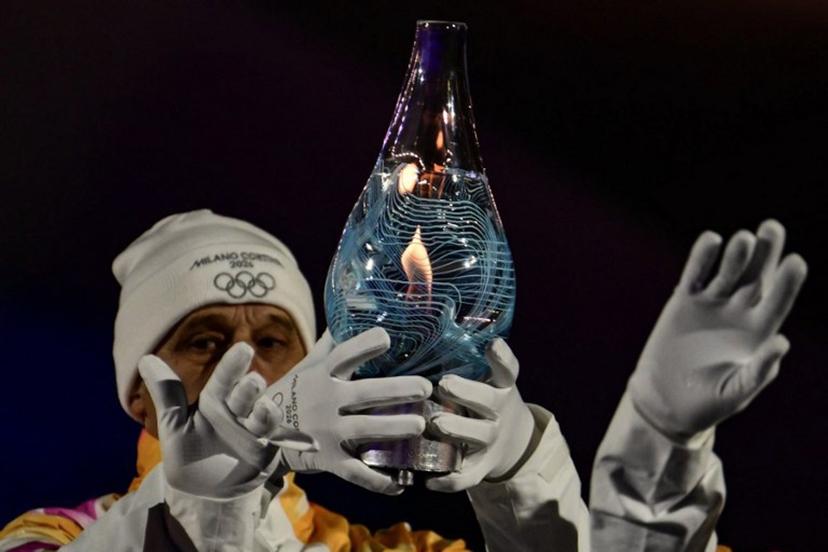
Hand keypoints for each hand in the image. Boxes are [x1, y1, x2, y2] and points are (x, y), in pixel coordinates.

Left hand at [138, 342, 311, 498]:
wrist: (202, 491)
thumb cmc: (189, 453)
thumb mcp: (174, 425)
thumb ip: (167, 393)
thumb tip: (145, 359)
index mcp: (216, 401)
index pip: (224, 379)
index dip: (233, 365)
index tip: (243, 349)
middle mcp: (239, 411)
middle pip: (246, 396)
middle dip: (250, 389)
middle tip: (252, 382)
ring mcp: (255, 431)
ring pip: (264, 417)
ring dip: (267, 413)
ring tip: (265, 410)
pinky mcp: (268, 450)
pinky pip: (283, 443)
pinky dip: (297, 442)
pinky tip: (311, 443)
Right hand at [266, 327, 432, 494]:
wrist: (258, 434)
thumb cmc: (294, 392)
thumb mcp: (308, 366)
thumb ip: (331, 344)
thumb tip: (348, 311)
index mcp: (322, 375)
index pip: (344, 356)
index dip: (363, 346)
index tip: (386, 337)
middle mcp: (325, 401)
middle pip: (364, 394)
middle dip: (396, 390)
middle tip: (425, 388)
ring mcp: (327, 432)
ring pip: (365, 430)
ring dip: (393, 428)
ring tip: (420, 426)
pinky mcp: (328, 459)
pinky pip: (355, 472)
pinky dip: (378, 480)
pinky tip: (401, 482)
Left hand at [426, 338, 534, 491]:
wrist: (512, 441)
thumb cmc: (486, 401)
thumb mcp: (488, 381)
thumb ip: (465, 363)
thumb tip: (420, 339)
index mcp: (502, 388)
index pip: (508, 369)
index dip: (501, 357)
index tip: (491, 345)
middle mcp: (499, 414)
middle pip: (489, 402)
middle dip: (467, 393)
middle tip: (445, 384)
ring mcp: (491, 442)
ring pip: (477, 437)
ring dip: (457, 430)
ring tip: (435, 423)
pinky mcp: (482, 467)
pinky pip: (466, 477)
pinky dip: (448, 481)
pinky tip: (427, 480)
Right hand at [629, 220, 807, 437]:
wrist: (666, 401)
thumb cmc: (707, 403)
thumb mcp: (736, 393)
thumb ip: (759, 370)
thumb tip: (783, 342)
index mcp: (758, 333)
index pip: (778, 302)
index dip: (788, 282)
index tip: (797, 262)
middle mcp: (739, 313)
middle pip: (757, 276)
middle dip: (766, 252)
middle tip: (772, 227)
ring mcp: (711, 304)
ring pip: (728, 271)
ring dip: (737, 254)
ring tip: (743, 239)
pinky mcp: (684, 301)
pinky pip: (695, 274)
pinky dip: (701, 258)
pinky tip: (711, 240)